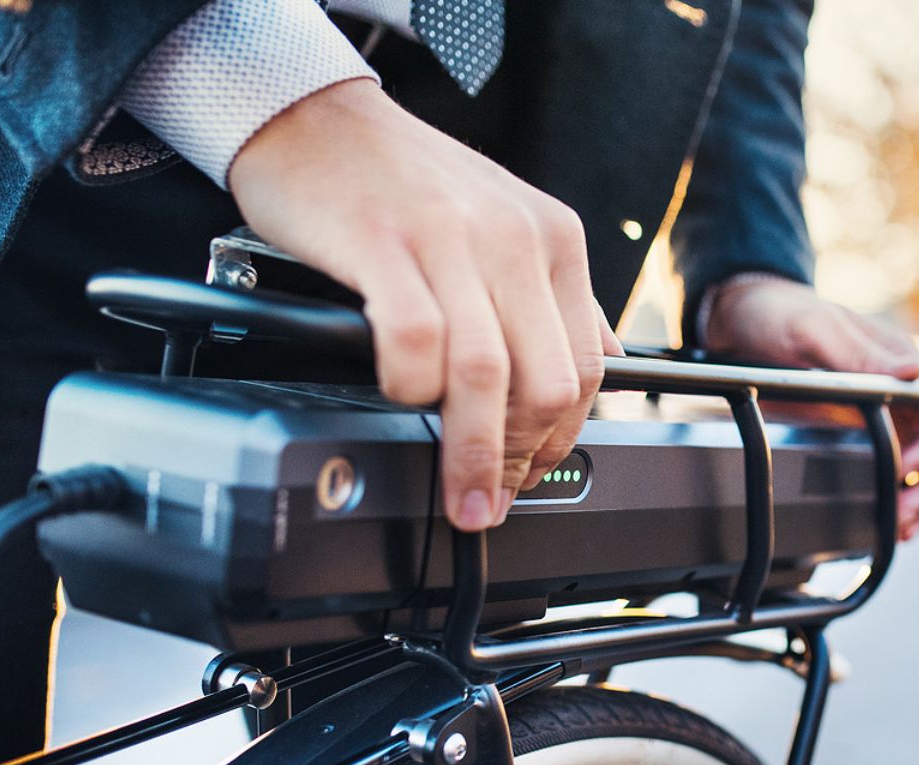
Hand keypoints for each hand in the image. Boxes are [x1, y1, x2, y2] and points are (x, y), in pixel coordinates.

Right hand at [227, 79, 622, 531]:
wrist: (313, 114)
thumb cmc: (402, 179)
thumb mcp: (505, 222)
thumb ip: (555, 294)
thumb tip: (604, 362)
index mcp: (553, 239)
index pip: (587, 366)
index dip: (563, 438)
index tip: (535, 475)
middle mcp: (514, 238)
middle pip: (546, 381)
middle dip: (523, 458)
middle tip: (494, 496)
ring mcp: (450, 239)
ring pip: (487, 374)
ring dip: (474, 451)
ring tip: (460, 492)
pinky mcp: (384, 242)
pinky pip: (416, 341)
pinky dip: (410, 387)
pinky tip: (400, 397)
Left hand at [704, 278, 918, 539]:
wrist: (744, 321)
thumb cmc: (781, 315)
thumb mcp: (815, 328)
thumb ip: (859, 353)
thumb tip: (912, 372)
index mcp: (902, 365)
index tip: (905, 470)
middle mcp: (903, 396)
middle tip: (901, 515)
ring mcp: (887, 421)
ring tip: (899, 530)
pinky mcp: (864, 439)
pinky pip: (897, 478)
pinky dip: (900, 504)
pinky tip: (890, 526)